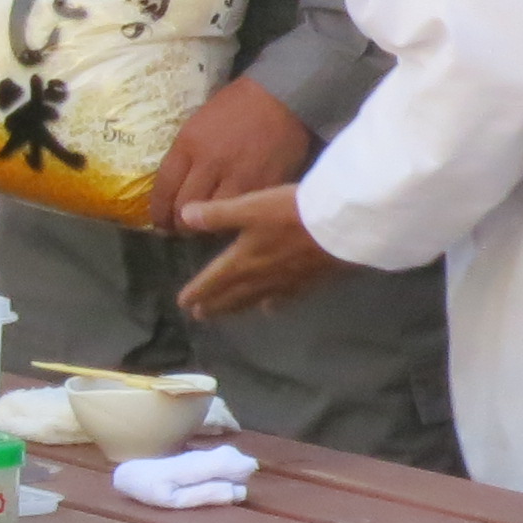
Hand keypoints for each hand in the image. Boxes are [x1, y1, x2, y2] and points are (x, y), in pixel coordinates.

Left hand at [148, 76, 314, 232]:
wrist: (282, 97)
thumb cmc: (237, 106)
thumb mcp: (199, 123)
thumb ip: (186, 155)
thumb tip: (173, 188)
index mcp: (190, 144)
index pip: (163, 189)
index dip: (158, 212)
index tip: (160, 222)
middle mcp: (210, 163)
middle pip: (184, 210)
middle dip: (179, 225)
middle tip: (182, 229)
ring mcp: (239, 177)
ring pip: (213, 221)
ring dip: (206, 230)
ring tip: (207, 230)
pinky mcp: (265, 186)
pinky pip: (243, 216)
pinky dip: (234, 224)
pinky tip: (231, 222)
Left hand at [174, 185, 339, 318]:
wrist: (339, 227)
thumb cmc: (292, 213)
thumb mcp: (250, 206)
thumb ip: (217, 214)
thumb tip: (183, 216)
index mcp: (241, 261)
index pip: (212, 281)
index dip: (197, 291)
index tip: (183, 303)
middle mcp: (260, 278)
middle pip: (231, 296)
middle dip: (214, 305)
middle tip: (199, 315)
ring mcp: (284, 284)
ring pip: (254, 301)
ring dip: (237, 309)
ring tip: (228, 314)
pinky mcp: (307, 284)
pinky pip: (282, 300)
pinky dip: (271, 306)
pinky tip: (272, 307)